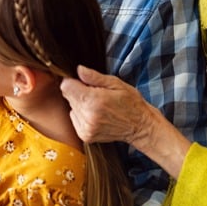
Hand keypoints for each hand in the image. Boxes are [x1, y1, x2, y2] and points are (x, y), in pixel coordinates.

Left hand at [63, 66, 190, 178]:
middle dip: (79, 92)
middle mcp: (88, 116)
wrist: (140, 126)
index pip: (66, 86)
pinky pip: (75, 119)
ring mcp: (86, 128)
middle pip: (68, 97)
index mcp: (94, 101)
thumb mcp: (116, 83)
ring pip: (71, 108)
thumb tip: (78, 70)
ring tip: (98, 106)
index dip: (73, 81)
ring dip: (81, 105)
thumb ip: (94, 77)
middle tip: (96, 94)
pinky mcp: (86, 136)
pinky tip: (96, 115)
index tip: (84, 82)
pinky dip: (82, 116)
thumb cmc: (131, 103)